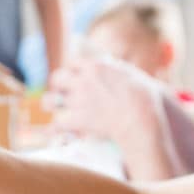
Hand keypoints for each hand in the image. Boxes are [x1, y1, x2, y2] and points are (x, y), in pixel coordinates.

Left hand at [47, 55, 162, 143]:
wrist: (140, 116)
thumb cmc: (142, 96)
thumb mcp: (129, 73)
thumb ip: (115, 69)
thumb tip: (113, 65)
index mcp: (96, 65)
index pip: (72, 62)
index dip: (71, 71)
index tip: (73, 78)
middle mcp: (83, 80)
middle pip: (57, 78)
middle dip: (58, 86)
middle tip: (61, 94)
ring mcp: (78, 100)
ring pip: (50, 100)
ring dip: (51, 105)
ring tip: (54, 110)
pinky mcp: (77, 119)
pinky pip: (57, 123)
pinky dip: (56, 128)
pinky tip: (57, 131)